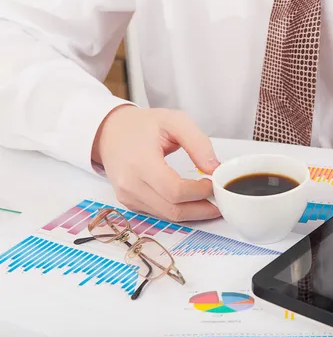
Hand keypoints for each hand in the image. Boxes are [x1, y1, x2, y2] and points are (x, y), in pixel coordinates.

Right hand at [91, 105, 220, 221]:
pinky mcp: (129, 203)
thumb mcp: (174, 121)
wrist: (110, 132)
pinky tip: (191, 201)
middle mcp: (130, 184)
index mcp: (140, 162)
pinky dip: (178, 210)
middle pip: (173, 209)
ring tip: (209, 202)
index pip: (174, 190)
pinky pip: (159, 213)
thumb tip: (214, 168)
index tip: (213, 183)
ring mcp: (128, 196)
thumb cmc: (142, 125)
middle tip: (219, 202)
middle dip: (201, 209)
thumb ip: (198, 143)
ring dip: (192, 213)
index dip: (199, 192)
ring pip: (167, 216)